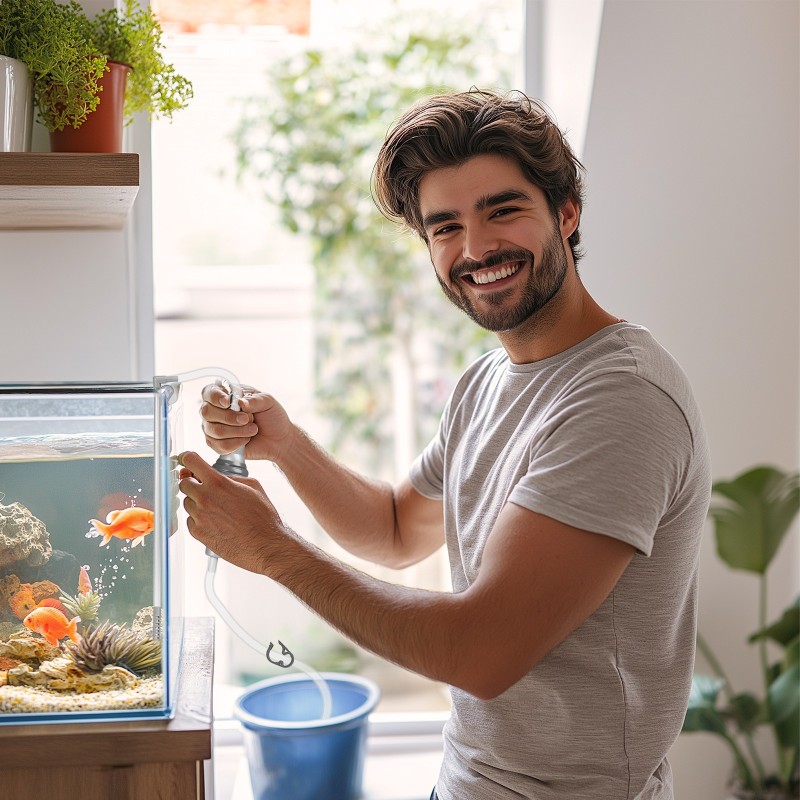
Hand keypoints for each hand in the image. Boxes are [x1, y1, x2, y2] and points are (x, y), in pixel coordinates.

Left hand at [178, 450, 291, 575]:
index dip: (187, 459)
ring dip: (197, 503)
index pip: (190, 461)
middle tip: (205, 489)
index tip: (188, 462)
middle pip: (183, 483)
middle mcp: (205, 498)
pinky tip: (216, 522)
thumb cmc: (263, 517)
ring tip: (216, 510)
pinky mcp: (197, 533)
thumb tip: (217, 475)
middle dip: (193, 483)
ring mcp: (199, 517)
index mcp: (218, 483)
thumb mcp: (253, 486)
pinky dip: (199, 520)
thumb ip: (231, 477)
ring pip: (187, 503)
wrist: (265, 545)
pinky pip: (190, 520)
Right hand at [199, 381, 294, 461]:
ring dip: (237, 431)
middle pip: (207, 412)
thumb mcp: (268, 402)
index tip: (228, 402)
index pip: (209, 392)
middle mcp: (215, 411)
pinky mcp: (218, 445)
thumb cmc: (271, 417)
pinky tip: (246, 440)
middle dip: (229, 417)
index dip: (215, 397)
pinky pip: (219, 446)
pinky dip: (236, 443)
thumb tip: (240, 403)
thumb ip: (255, 399)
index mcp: (226, 395)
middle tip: (247, 419)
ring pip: (214, 430)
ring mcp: (214, 428)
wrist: (279, 439)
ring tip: (252, 429)